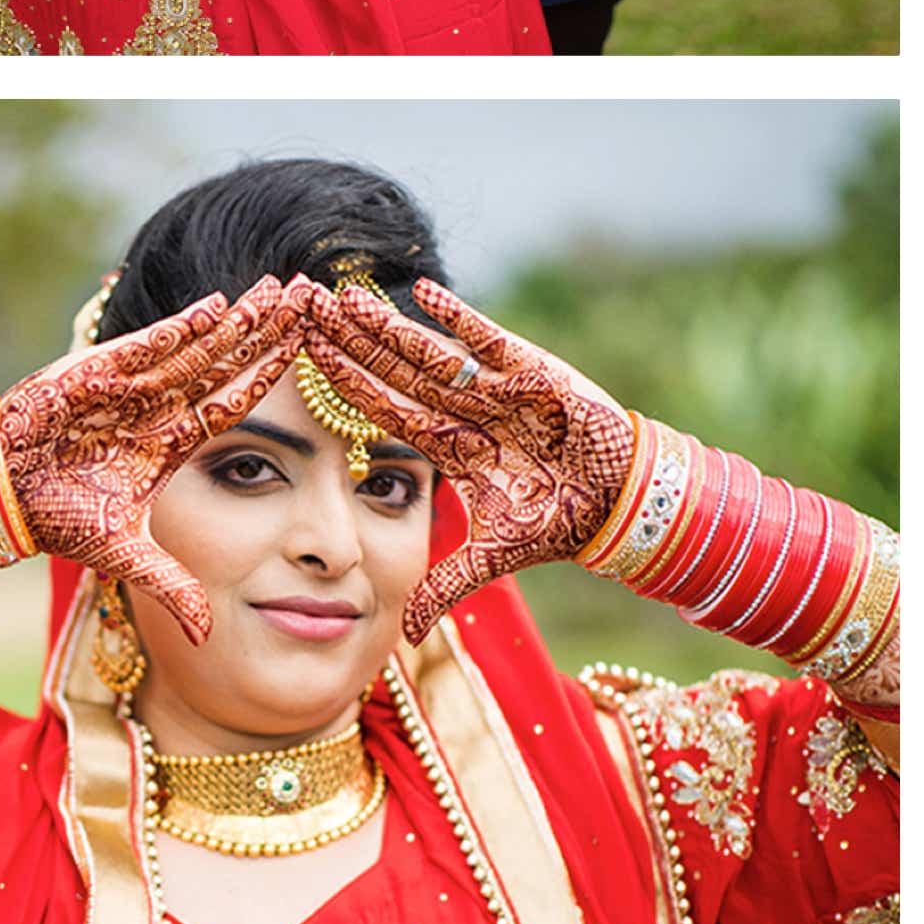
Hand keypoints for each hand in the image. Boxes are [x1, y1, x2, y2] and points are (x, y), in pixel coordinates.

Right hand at [0, 279, 298, 638]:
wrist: (0, 495)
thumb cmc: (58, 516)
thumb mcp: (126, 554)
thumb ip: (171, 585)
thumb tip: (207, 636)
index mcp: (170, 441)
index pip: (234, 402)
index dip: (271, 375)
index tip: (311, 350)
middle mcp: (156, 405)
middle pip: (226, 361)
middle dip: (268, 330)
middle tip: (313, 295)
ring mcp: (127, 384)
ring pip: (194, 347)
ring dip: (237, 320)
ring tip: (279, 290)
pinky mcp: (92, 371)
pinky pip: (144, 348)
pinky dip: (177, 329)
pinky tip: (216, 307)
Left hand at [302, 279, 635, 641]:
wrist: (626, 507)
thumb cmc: (560, 522)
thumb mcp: (492, 556)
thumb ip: (444, 585)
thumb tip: (403, 634)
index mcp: (449, 443)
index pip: (380, 410)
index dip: (340, 384)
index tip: (297, 355)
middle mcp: (464, 409)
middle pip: (392, 371)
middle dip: (347, 341)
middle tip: (302, 304)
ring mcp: (496, 387)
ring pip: (429, 352)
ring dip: (386, 325)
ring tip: (343, 295)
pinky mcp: (536, 372)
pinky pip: (490, 340)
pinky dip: (459, 318)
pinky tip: (423, 289)